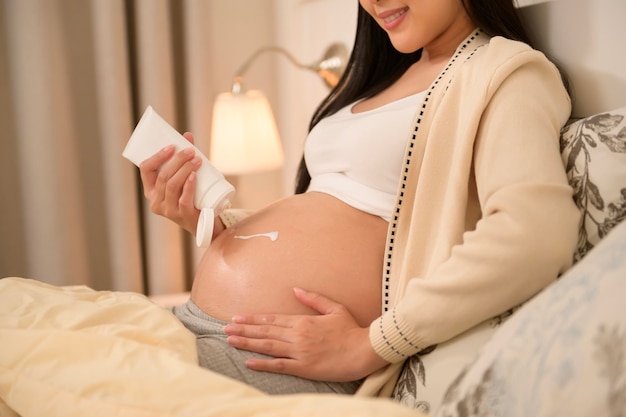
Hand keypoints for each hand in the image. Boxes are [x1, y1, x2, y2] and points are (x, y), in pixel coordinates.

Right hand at [138, 132, 200, 234]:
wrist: (206, 223)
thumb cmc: (194, 197)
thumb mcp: (185, 178)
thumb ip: (184, 159)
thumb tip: (187, 136)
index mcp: (151, 190)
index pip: (146, 169)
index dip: (157, 156)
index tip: (171, 146)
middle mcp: (156, 201)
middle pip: (163, 176)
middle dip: (177, 160)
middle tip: (191, 151)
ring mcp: (168, 210)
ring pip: (172, 185)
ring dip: (185, 169)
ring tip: (197, 160)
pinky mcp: (182, 216)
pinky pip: (183, 198)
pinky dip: (189, 185)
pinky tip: (194, 175)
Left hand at [223, 288, 388, 381]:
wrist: (364, 350)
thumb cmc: (351, 330)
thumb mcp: (334, 308)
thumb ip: (313, 299)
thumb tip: (296, 289)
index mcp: (303, 321)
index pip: (272, 319)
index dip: (253, 319)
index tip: (237, 318)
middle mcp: (297, 335)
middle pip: (265, 332)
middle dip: (243, 330)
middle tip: (225, 329)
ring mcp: (299, 352)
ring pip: (267, 346)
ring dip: (247, 343)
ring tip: (231, 341)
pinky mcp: (304, 368)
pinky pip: (279, 365)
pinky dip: (263, 364)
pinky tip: (249, 362)